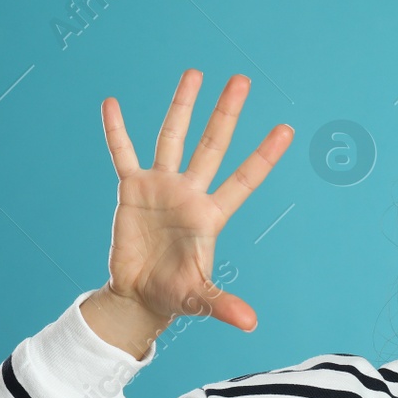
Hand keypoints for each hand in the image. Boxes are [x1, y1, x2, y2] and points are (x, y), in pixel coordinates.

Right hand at [99, 69, 292, 332]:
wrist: (139, 296)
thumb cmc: (175, 296)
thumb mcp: (199, 299)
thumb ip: (223, 305)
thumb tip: (251, 324)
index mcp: (211, 215)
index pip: (244, 179)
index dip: (263, 156)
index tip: (286, 129)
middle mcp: (190, 193)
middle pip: (212, 145)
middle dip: (226, 113)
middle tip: (242, 79)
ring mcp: (161, 187)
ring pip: (173, 137)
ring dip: (182, 106)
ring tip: (196, 73)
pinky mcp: (131, 190)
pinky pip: (123, 154)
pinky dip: (116, 131)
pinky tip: (111, 103)